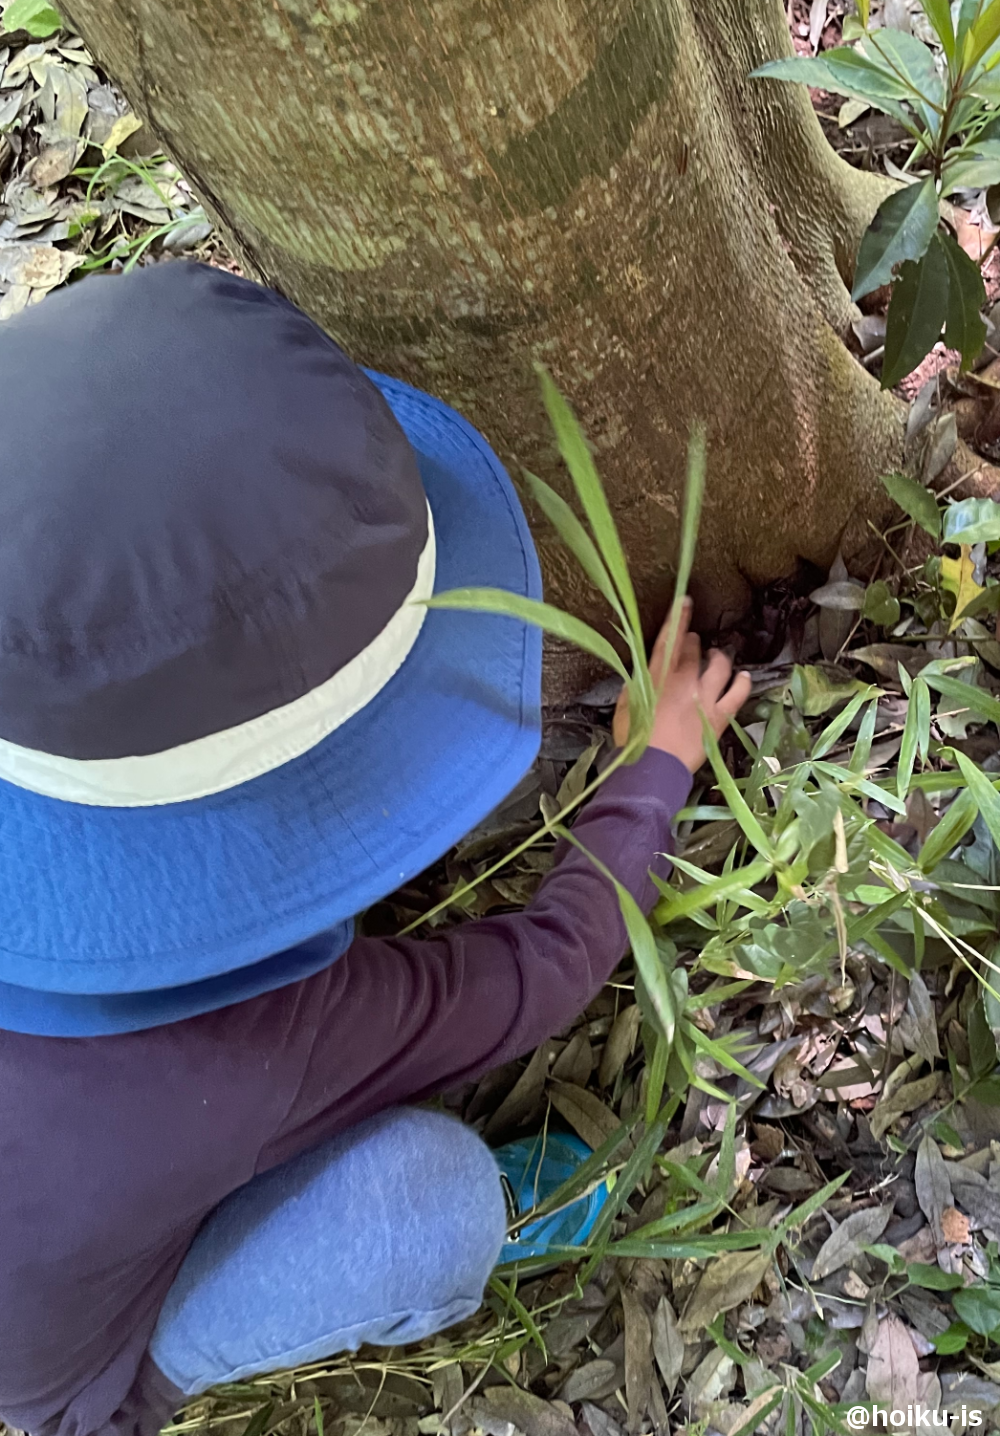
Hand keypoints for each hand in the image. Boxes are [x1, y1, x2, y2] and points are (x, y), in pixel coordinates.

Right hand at [612, 598, 751, 771]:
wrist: (654, 767)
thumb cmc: (634, 739)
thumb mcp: (626, 706)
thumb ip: (638, 687)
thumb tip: (644, 677)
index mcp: (658, 676)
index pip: (670, 639)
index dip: (678, 618)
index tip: (685, 601)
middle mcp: (684, 680)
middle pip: (694, 651)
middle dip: (694, 641)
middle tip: (694, 640)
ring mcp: (705, 697)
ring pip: (719, 667)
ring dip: (717, 658)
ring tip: (715, 656)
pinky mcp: (719, 716)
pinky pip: (737, 694)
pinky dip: (741, 683)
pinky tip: (743, 676)